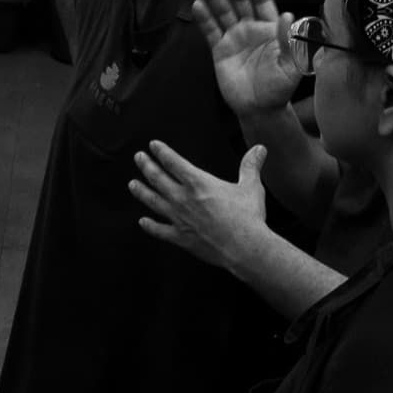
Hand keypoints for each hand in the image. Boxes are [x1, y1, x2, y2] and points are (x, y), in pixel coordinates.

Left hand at [130, 140, 268, 271]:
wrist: (244, 247)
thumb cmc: (248, 216)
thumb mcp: (251, 187)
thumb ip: (250, 166)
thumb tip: (260, 148)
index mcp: (199, 183)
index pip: (174, 163)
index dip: (162, 153)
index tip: (152, 145)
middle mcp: (184, 199)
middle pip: (158, 179)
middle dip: (147, 166)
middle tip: (138, 157)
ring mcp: (179, 219)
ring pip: (154, 202)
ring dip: (141, 192)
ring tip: (132, 184)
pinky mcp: (180, 238)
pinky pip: (160, 231)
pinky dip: (150, 226)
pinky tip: (142, 222)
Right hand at [193, 0, 299, 118]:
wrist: (260, 109)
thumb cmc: (280, 87)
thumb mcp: (292, 65)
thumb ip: (290, 41)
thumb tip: (287, 16)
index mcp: (270, 27)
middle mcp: (251, 28)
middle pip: (240, 0)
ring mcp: (234, 38)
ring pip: (223, 11)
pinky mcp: (220, 50)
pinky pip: (211, 31)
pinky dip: (204, 18)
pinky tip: (197, 5)